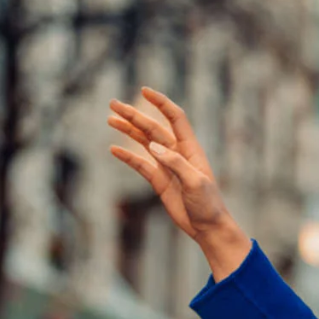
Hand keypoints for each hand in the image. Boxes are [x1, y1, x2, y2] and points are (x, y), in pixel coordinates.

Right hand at [107, 87, 231, 242]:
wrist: (208, 228)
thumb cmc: (208, 204)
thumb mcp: (196, 183)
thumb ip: (176, 163)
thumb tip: (153, 146)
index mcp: (190, 150)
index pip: (175, 119)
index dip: (161, 103)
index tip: (145, 91)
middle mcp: (178, 154)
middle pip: (153, 128)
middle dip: (134, 115)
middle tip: (113, 103)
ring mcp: (167, 166)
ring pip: (144, 142)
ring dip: (128, 130)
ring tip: (110, 118)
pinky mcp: (159, 181)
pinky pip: (140, 165)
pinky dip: (127, 156)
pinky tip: (114, 149)